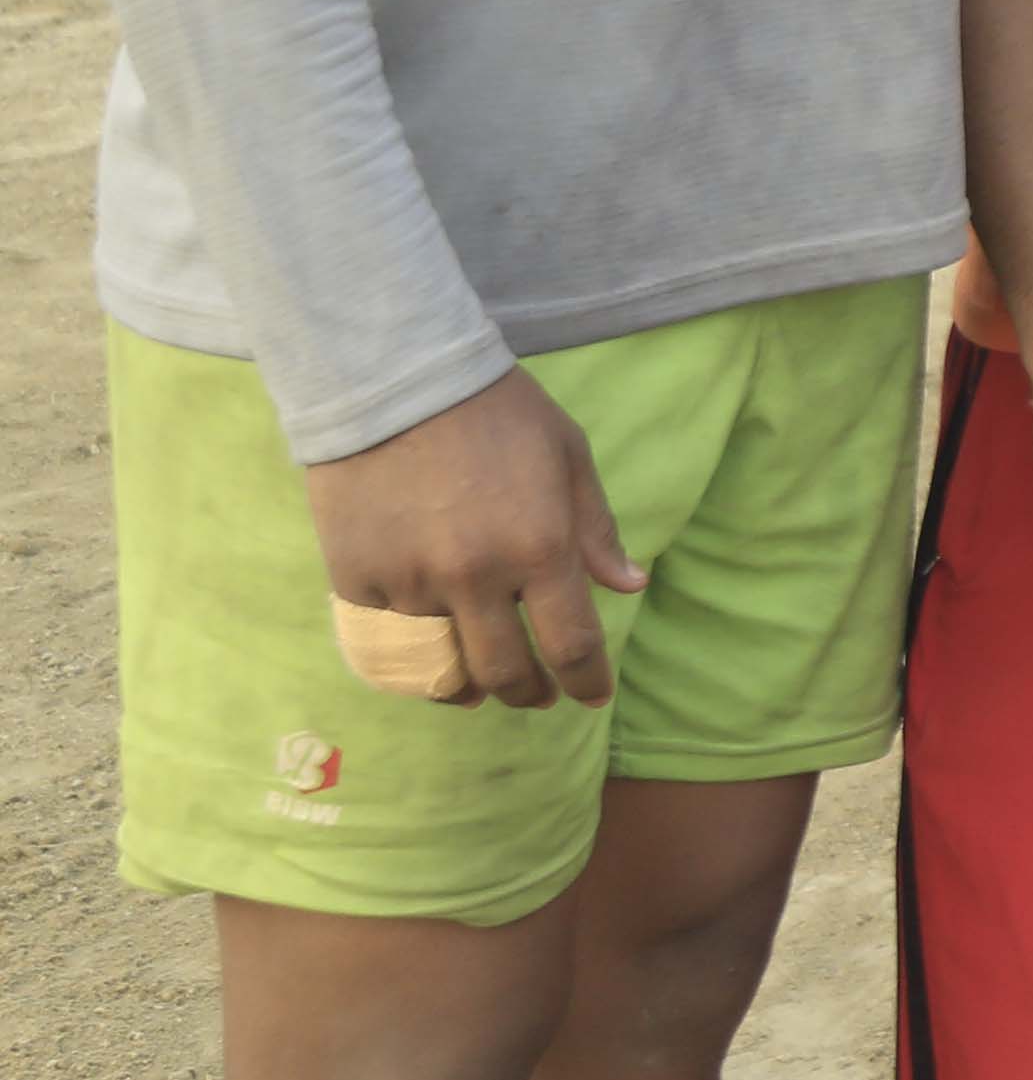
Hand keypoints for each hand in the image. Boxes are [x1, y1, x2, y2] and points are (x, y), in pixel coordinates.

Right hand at [303, 368, 649, 710]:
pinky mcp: (356, 583)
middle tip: (539, 696)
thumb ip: (596, 529)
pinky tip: (429, 642)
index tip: (593, 697)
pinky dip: (413, 646)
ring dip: (469, 679)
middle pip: (506, 674)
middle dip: (530, 694)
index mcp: (539, 548)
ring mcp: (411, 585)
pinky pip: (389, 639)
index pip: (572, 645)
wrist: (392, 382)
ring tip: (483, 682)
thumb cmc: (496, 413)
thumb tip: (630, 587)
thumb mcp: (568, 456)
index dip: (587, 682)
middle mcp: (475, 578)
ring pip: (444, 665)